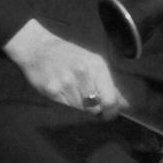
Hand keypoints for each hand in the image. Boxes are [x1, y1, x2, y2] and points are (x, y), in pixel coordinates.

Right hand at [3, 19, 128, 116]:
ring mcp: (66, 81)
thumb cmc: (70, 56)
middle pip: (95, 108)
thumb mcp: (92, 63)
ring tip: (72, 91)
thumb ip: (107, 84)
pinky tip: (62, 91)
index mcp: (97, 66)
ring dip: (78, 105)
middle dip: (93, 108)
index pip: (110, 100)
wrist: (39, 48)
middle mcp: (83, 72)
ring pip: (80, 110)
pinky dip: (65, 104)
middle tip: (86, 99)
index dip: (111, 112)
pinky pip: (65, 107)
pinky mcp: (52, 90)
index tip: (108, 114)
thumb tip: (123, 105)